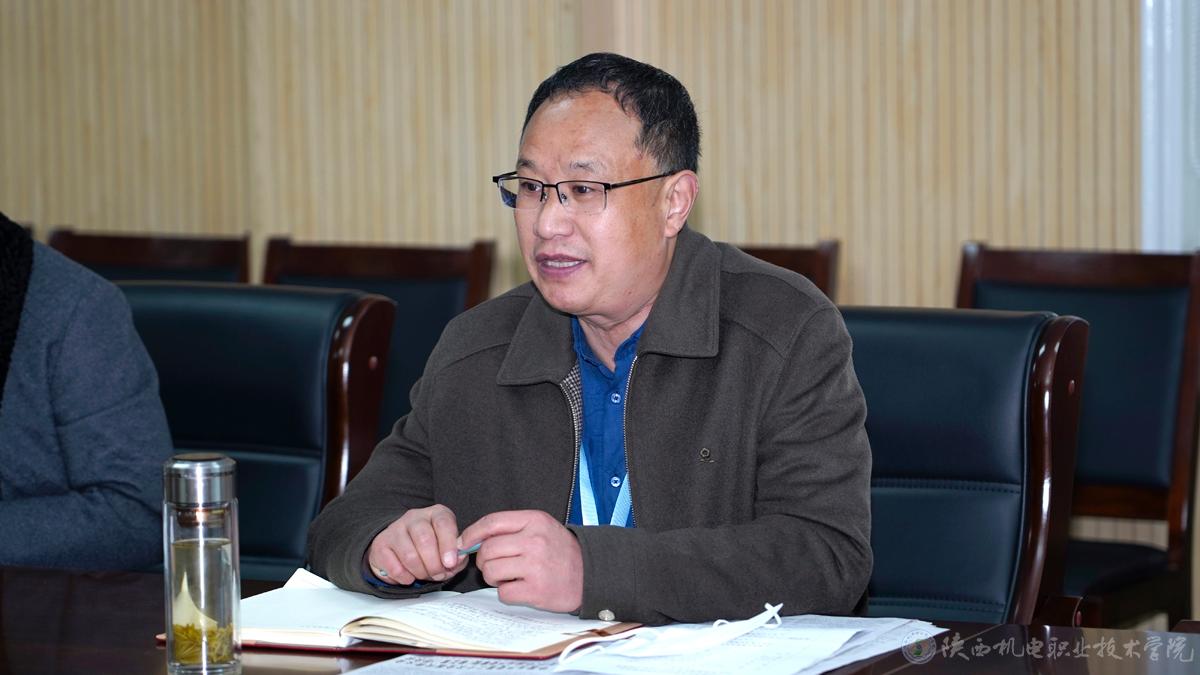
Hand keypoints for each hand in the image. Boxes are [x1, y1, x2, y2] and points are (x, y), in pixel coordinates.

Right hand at [367, 504, 467, 584]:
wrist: (402, 551)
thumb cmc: (432, 549)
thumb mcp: (450, 550)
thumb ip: (458, 556)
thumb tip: (457, 560)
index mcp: (436, 513)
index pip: (443, 523)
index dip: (448, 545)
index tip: (451, 563)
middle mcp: (415, 517)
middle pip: (425, 540)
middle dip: (434, 564)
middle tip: (438, 574)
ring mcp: (395, 529)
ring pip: (409, 555)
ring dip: (420, 572)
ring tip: (424, 575)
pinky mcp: (381, 544)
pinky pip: (394, 567)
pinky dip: (405, 578)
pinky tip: (409, 576)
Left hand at [458, 510, 582, 612]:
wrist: (590, 574)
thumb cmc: (560, 551)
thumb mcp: (541, 527)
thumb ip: (511, 528)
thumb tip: (472, 540)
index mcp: (534, 521)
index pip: (492, 522)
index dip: (472, 533)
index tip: (464, 543)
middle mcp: (534, 541)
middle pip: (488, 549)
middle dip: (484, 560)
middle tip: (493, 565)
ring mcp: (535, 566)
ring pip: (491, 571)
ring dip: (493, 577)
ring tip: (507, 577)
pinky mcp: (536, 590)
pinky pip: (503, 592)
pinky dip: (506, 592)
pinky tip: (519, 588)